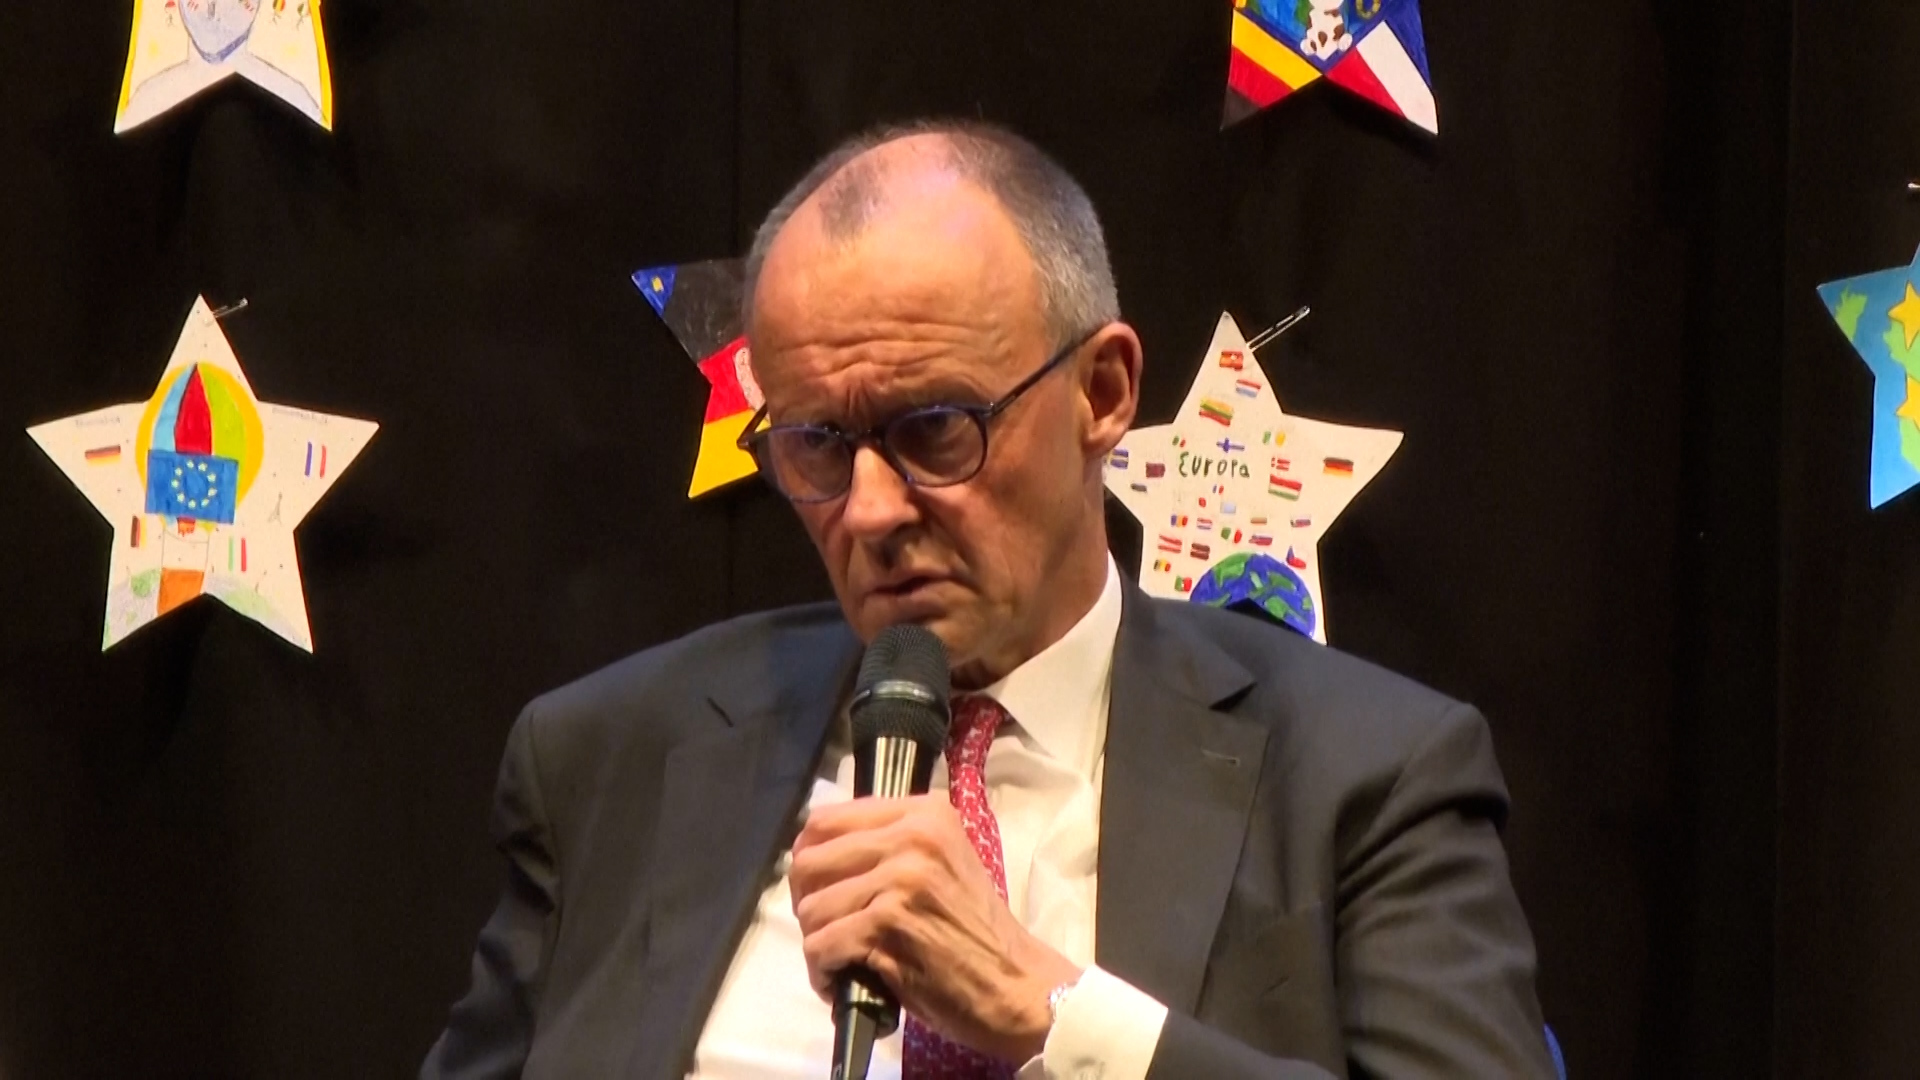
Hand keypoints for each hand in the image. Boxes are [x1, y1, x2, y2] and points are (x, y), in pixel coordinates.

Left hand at [788, 794, 1083, 1062]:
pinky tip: (841, 984)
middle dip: (808, 904)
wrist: (1018, 985)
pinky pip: (820, 946)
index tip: (822, 890)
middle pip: (809, 862)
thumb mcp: (942, 864)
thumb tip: (815, 855)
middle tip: (828, 931)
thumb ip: (890, 847)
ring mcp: (900, 880)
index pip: (826, 820)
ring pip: (811, 909)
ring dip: (817, 944)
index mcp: (924, 814)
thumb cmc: (977, 932)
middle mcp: (912, 837)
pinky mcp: (888, 926)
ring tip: (841, 962)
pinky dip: (822, 973)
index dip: (811, 860)